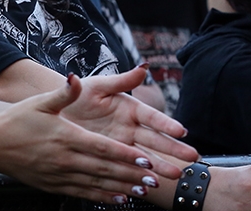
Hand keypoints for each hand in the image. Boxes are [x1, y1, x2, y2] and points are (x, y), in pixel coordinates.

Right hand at [0, 74, 173, 204]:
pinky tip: (119, 200)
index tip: (145, 159)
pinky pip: (84, 193)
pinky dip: (103, 197)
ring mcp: (61, 174)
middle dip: (132, 174)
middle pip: (105, 168)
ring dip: (122, 188)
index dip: (125, 155)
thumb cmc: (18, 120)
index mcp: (66, 136)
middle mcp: (66, 158)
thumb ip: (63, 93)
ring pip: (98, 183)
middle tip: (156, 177)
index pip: (102, 148)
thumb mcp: (40, 102)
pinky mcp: (55, 185)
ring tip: (144, 190)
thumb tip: (75, 78)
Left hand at [62, 66, 197, 172]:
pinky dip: (137, 176)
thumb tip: (145, 66)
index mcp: (130, 108)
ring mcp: (122, 144)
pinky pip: (126, 167)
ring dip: (160, 166)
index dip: (166, 123)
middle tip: (192, 158)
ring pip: (145, 156)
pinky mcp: (111, 157)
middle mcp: (130, 128)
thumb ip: (121, 80)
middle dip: (173, 149)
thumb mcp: (99, 85)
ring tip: (175, 175)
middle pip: (154, 139)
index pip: (151, 117)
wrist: (58, 112)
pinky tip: (147, 185)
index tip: (181, 131)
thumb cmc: (78, 94)